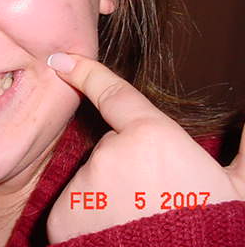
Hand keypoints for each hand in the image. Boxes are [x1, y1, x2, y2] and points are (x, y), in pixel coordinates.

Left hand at [46, 53, 244, 243]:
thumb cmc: (214, 230)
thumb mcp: (239, 189)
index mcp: (152, 136)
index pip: (113, 93)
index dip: (86, 72)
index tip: (62, 59)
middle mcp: (110, 152)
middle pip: (109, 149)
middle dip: (126, 167)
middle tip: (155, 199)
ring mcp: (83, 184)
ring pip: (92, 180)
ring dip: (109, 195)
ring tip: (138, 223)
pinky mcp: (62, 216)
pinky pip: (74, 209)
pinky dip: (89, 219)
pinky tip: (114, 235)